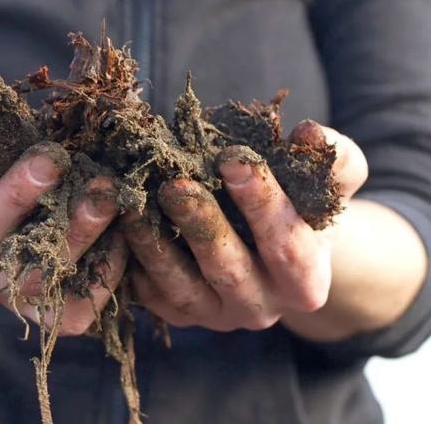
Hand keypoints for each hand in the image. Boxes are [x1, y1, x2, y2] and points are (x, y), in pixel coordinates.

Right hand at [0, 143, 126, 335]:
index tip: (51, 158)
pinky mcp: (48, 312)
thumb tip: (20, 113)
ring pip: (61, 295)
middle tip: (105, 187)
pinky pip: (81, 313)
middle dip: (73, 227)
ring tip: (125, 212)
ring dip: (99, 253)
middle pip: (30, 268)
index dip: (14, 195)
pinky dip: (108, 279)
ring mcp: (19, 302)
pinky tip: (124, 239)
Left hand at [121, 121, 367, 331]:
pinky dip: (133, 264)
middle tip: (174, 184)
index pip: (286, 244)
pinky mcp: (180, 315)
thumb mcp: (325, 190)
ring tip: (133, 206)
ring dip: (155, 246)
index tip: (233, 157)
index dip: (262, 202)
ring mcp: (216, 316)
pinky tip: (118, 230)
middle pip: (228, 269)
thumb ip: (332, 162)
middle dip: (201, 225)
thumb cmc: (298, 213)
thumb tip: (310, 134)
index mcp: (304, 282)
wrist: (274, 255)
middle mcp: (261, 309)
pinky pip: (152, 295)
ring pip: (182, 287)